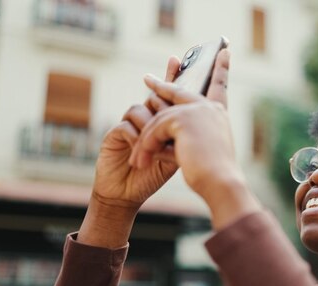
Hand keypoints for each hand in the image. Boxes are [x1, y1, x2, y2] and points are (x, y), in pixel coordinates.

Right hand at [77, 57, 180, 247]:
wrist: (126, 195)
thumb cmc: (151, 176)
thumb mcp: (174, 156)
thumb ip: (184, 138)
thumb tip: (204, 120)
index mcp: (160, 122)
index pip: (168, 94)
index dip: (172, 76)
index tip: (177, 58)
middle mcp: (144, 119)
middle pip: (154, 96)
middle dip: (163, 96)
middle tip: (171, 101)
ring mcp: (128, 124)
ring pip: (142, 108)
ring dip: (153, 125)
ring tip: (158, 144)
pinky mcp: (113, 134)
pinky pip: (128, 124)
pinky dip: (138, 136)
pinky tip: (144, 150)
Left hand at [131, 50, 261, 229]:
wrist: (221, 182)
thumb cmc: (213, 175)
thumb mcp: (202, 152)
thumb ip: (188, 137)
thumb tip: (167, 129)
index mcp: (219, 115)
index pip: (219, 87)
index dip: (220, 70)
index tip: (224, 52)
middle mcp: (209, 108)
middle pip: (180, 92)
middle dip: (162, 85)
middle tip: (147, 79)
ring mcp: (196, 111)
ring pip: (160, 119)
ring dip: (146, 140)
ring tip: (135, 160)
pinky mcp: (183, 119)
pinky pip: (155, 129)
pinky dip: (146, 146)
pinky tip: (142, 161)